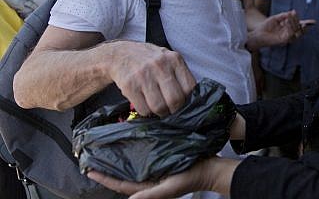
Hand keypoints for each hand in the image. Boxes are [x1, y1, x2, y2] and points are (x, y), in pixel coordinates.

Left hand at [88, 157, 239, 197]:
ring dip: (119, 159)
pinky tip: (129, 143)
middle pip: (123, 175)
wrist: (209, 169)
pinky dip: (134, 152)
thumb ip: (150, 195)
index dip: (105, 178)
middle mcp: (148, 179)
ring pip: (131, 165)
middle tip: (93, 158)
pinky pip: (143, 157)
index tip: (90, 170)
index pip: (120, 184)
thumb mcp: (169, 188)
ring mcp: (155, 169)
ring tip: (106, 150)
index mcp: (147, 187)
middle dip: (108, 168)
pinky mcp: (162, 159)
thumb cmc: (190, 179)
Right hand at [106, 41, 195, 116]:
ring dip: (160, 113)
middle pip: (175, 100)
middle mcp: (160, 65)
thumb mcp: (168, 59)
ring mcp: (144, 75)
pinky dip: (146, 112)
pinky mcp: (130, 86)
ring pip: (159, 107)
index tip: (183, 103)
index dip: (187, 100)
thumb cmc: (149, 60)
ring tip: (159, 108)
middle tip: (171, 109)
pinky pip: (144, 109)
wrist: (120, 54)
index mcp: (174, 59)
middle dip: (174, 110)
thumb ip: (180, 75)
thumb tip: (191, 99)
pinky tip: (145, 104)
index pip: (190, 87)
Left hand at [246, 10, 314, 49]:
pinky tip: (287, 21)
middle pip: (300, 29)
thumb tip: (292, 12)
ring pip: (296, 31)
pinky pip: (290, 34)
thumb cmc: (266, 27)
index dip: (307, 24)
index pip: (300, 26)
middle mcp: (289, 34)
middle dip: (300, 22)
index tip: (314, 22)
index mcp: (288, 29)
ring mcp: (286, 38)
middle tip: (295, 14)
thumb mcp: (276, 18)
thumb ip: (284, 15)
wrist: (257, 33)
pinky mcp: (283, 41)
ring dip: (294, 23)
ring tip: (290, 16)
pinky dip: (290, 27)